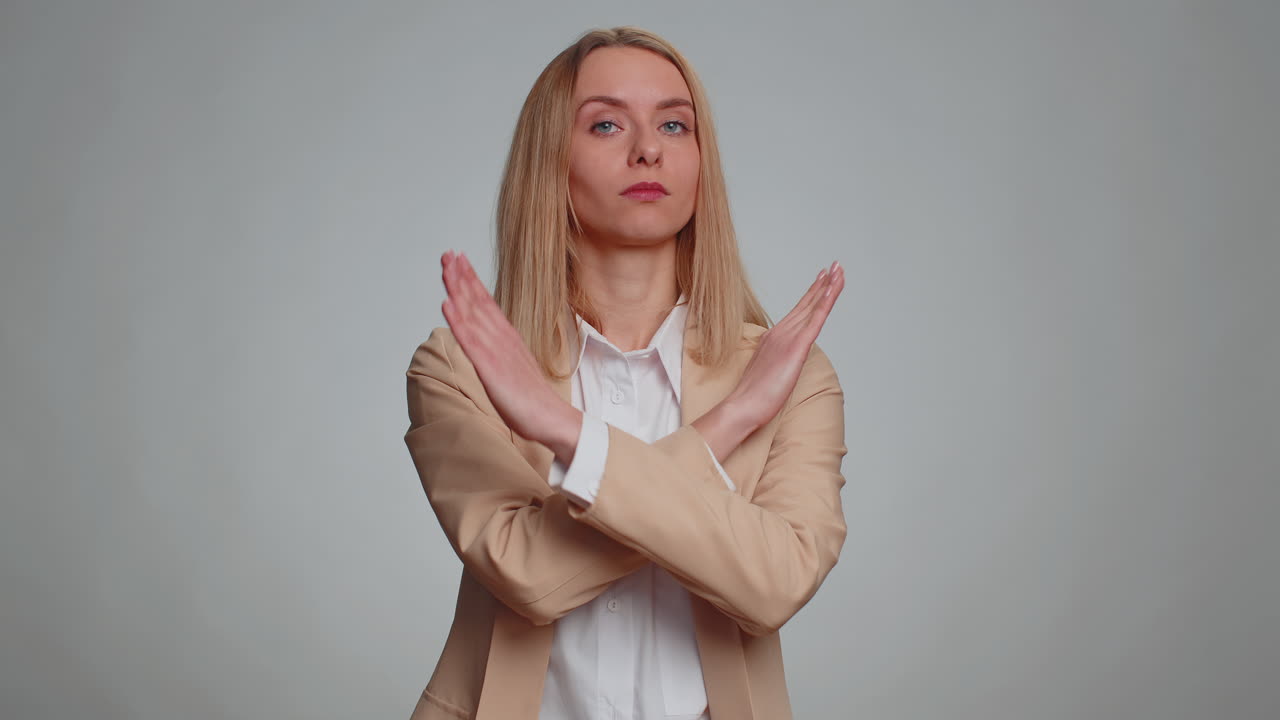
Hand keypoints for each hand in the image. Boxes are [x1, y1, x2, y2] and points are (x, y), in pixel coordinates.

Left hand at [439, 250, 581, 457]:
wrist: (551, 418)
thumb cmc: (531, 398)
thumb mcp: (514, 366)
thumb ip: (500, 351)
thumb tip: (487, 341)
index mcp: (507, 338)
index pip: (486, 303)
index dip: (471, 280)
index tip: (459, 260)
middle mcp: (501, 339)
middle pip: (478, 302)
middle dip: (461, 276)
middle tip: (449, 253)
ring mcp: (496, 351)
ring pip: (472, 314)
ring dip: (457, 289)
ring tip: (446, 267)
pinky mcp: (491, 367)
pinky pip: (470, 340)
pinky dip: (457, 320)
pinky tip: (447, 303)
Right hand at [727, 260, 844, 431]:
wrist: (743, 405)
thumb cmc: (752, 396)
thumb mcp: (766, 373)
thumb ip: (774, 363)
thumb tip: (781, 364)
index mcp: (774, 338)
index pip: (797, 312)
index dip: (811, 294)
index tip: (822, 279)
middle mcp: (781, 332)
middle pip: (807, 304)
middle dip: (823, 284)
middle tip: (835, 266)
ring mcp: (788, 338)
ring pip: (814, 306)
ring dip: (828, 287)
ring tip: (839, 271)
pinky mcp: (797, 347)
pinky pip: (816, 319)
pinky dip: (825, 301)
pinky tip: (833, 289)